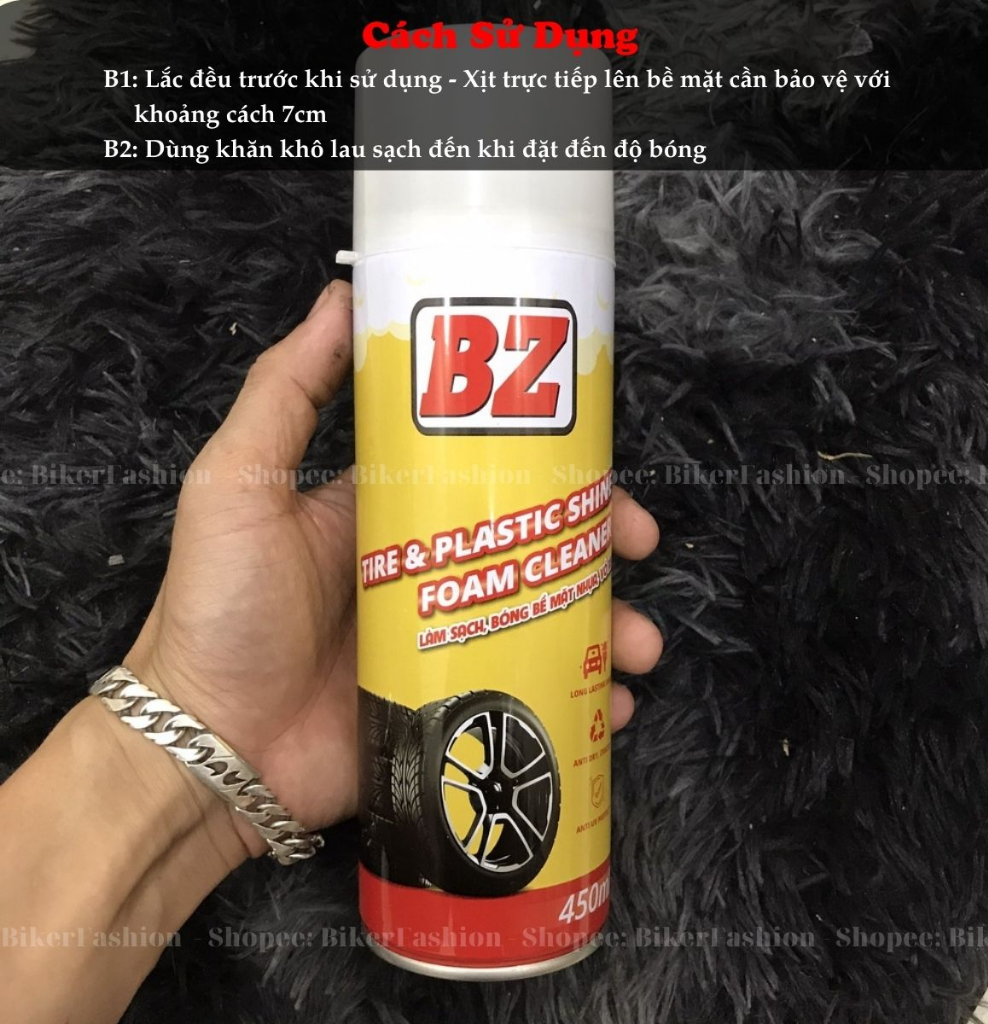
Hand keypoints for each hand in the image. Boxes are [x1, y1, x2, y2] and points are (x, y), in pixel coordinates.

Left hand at [125, 280, 662, 850]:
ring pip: (548, 619)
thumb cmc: (221, 606)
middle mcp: (430, 569)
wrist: (209, 745)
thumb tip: (342, 295)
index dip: (554, 468)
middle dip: (600, 544)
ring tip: (637, 647)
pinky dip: (579, 695)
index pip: (489, 472)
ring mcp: (446, 641)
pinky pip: (531, 691)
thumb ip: (287, 392)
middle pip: (536, 543)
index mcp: (392, 511)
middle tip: (641, 549)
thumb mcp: (240, 482)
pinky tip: (612, 704)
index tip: (604, 474)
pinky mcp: (452, 705)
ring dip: (607, 624)